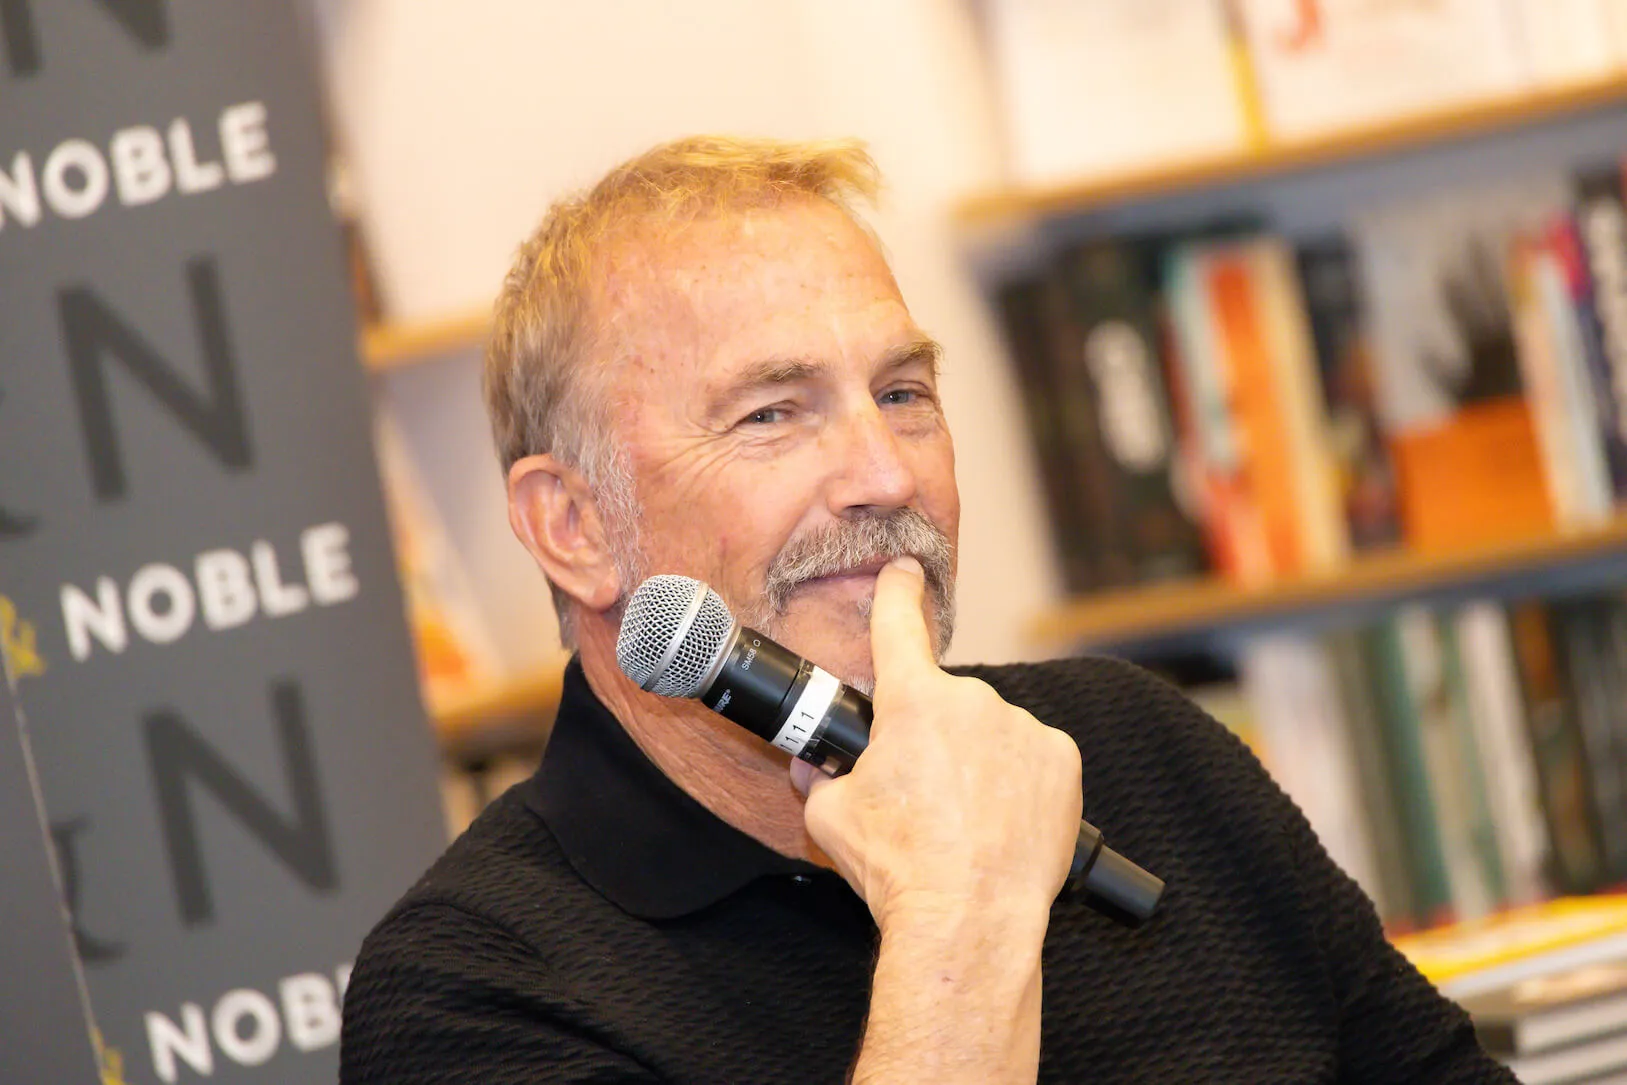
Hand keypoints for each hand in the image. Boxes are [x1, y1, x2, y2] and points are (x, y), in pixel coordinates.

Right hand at [793, 556, 1082, 927]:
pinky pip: (1032, 758)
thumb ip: (820, 775)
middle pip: (945, 704)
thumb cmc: (898, 868)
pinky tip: (1001, 823)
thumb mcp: (830, 816)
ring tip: (964, 822)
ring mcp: (1023, 728)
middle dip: (932, 739)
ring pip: (991, 733)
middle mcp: (973, 700)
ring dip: (978, 763)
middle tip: (922, 797)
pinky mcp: (1062, 761)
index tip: (905, 570)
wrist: (968, 918)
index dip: (896, 590)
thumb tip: (809, 767)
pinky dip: (1018, 782)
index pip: (898, 622)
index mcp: (912, 700)